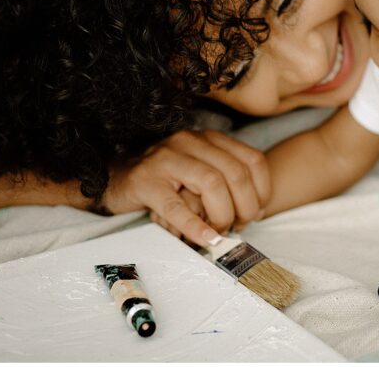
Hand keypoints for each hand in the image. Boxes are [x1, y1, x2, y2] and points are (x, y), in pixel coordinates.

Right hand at [101, 129, 269, 244]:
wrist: (116, 178)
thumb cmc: (165, 180)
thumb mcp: (200, 171)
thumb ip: (226, 182)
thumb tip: (255, 211)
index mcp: (209, 139)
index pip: (252, 160)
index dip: (262, 191)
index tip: (258, 212)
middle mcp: (190, 142)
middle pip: (236, 173)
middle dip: (245, 207)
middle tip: (239, 227)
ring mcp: (167, 159)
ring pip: (211, 184)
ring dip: (223, 215)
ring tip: (220, 233)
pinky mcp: (147, 182)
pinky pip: (176, 207)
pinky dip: (195, 226)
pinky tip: (205, 240)